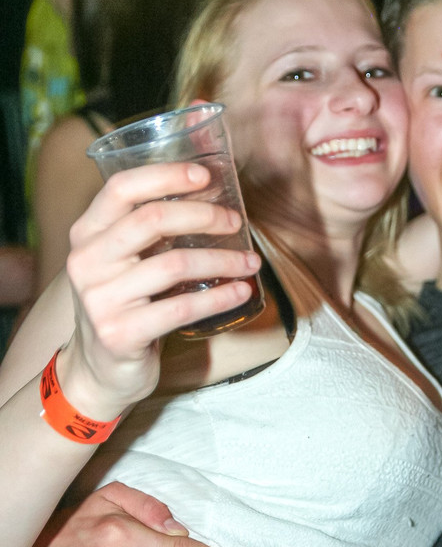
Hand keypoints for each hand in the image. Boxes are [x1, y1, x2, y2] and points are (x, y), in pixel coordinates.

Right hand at [61, 161, 260, 418]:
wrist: (99, 371)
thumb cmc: (123, 305)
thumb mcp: (121, 262)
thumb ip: (146, 232)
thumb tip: (209, 197)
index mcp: (86, 233)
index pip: (122, 188)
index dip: (166, 175)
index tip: (205, 176)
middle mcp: (86, 261)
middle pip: (152, 219)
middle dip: (203, 216)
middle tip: (235, 222)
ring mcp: (100, 299)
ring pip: (174, 264)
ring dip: (222, 260)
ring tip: (250, 262)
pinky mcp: (121, 333)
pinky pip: (182, 308)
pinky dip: (219, 297)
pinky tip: (241, 292)